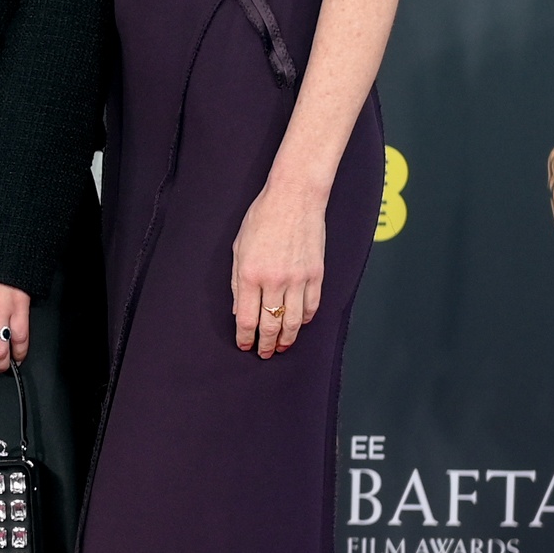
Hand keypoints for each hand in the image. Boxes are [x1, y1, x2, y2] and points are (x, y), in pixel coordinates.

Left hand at [231, 173, 328, 357]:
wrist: (294, 199)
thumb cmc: (262, 218)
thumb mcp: (238, 248)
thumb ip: (237, 281)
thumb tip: (239, 310)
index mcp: (250, 274)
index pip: (247, 318)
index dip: (245, 337)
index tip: (244, 346)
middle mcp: (274, 280)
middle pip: (271, 324)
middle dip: (266, 344)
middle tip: (264, 353)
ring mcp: (298, 279)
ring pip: (293, 321)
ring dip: (287, 338)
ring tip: (281, 346)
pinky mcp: (316, 274)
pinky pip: (312, 306)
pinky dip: (305, 319)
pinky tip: (299, 324)